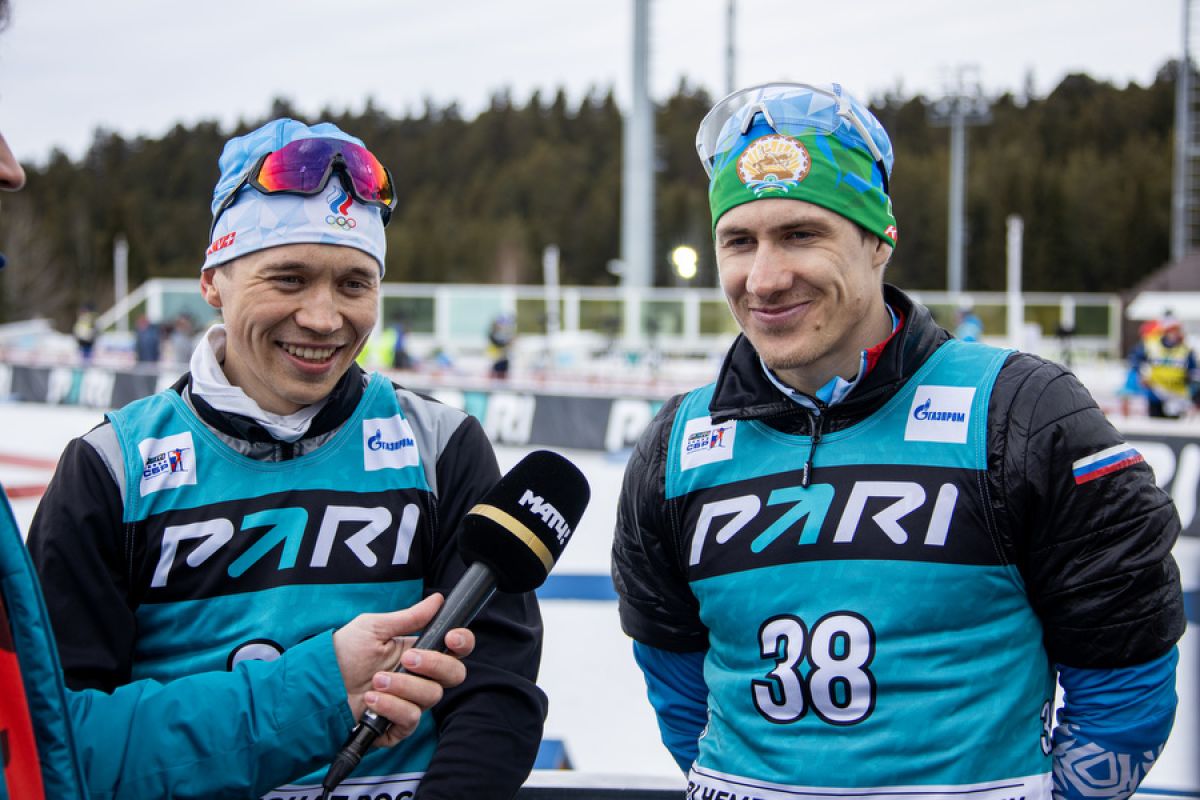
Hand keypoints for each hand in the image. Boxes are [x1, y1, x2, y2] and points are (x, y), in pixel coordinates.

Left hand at [332, 593, 474, 746]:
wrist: (318, 683)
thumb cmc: (344, 652)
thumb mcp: (374, 627)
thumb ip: (409, 617)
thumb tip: (438, 599)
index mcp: (420, 652)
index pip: (456, 650)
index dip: (462, 643)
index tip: (451, 638)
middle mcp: (420, 678)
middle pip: (454, 675)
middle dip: (434, 665)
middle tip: (407, 659)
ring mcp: (410, 701)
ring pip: (431, 696)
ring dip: (403, 686)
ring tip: (376, 680)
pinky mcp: (397, 725)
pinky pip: (411, 718)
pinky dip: (391, 707)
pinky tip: (372, 699)